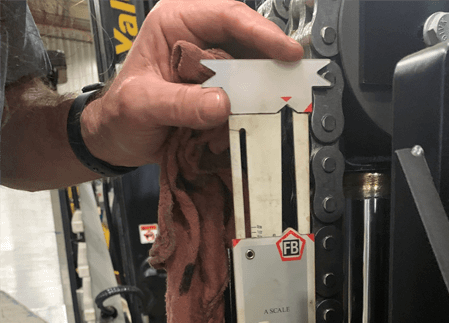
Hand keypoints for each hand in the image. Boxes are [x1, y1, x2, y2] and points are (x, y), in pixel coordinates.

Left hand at [81, 0, 302, 166]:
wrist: (116, 141)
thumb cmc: (120, 115)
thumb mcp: (142, 106)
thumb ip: (180, 104)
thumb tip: (222, 104)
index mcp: (175, 24)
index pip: (225, 17)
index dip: (260, 32)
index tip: (286, 53)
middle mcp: (197, 40)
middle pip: (245, 40)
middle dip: (271, 59)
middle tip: (294, 80)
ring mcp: (209, 68)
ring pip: (249, 68)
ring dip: (265, 85)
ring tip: (285, 100)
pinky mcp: (216, 92)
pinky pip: (243, 95)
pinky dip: (254, 107)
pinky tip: (264, 116)